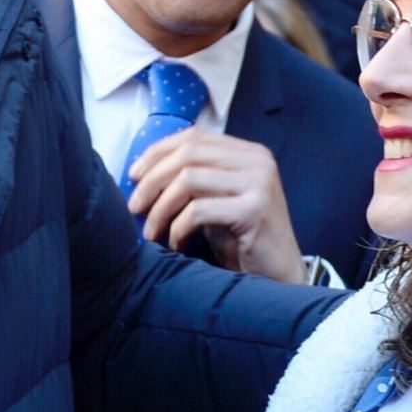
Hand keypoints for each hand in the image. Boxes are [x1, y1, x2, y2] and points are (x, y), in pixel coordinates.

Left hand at [126, 130, 308, 283]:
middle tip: (134, 206)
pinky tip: (176, 243)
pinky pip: (198, 210)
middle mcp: (257, 161)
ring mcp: (259, 183)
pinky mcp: (254, 210)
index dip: (158, 152)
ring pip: (189, 179)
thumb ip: (195, 178)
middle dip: (152, 180)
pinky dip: (178, 227)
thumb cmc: (242, 240)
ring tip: (150, 230)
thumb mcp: (217, 200)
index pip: (194, 137)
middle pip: (188, 154)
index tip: (133, 175)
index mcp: (249, 152)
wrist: (279, 275)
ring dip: (160, 207)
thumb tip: (143, 171)